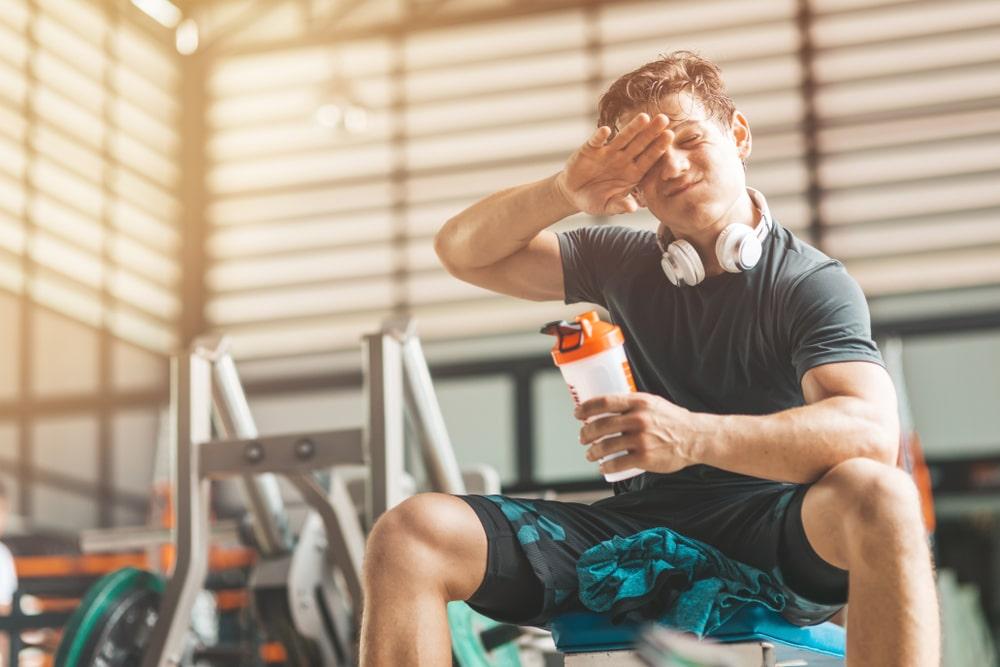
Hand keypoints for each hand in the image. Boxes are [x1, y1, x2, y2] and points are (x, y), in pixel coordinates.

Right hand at [554, 113, 674, 215]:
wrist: (573, 193)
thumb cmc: (594, 201)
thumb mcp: (607, 206)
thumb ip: (619, 206)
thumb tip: (632, 208)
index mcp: (632, 173)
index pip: (648, 159)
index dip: (658, 148)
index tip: (669, 137)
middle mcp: (623, 159)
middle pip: (640, 144)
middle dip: (651, 132)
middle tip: (664, 119)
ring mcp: (607, 153)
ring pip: (622, 138)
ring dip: (632, 128)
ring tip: (643, 118)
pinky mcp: (590, 149)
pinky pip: (596, 141)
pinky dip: (600, 136)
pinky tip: (606, 130)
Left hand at [575, 393, 703, 474]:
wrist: (695, 437)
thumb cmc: (672, 420)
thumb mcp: (652, 403)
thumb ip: (631, 404)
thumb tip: (606, 406)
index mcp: (638, 402)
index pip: (605, 402)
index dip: (586, 408)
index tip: (577, 414)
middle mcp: (638, 419)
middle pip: (601, 425)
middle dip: (586, 433)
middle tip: (582, 437)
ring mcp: (641, 439)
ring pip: (606, 446)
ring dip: (592, 452)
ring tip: (590, 454)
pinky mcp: (645, 458)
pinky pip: (618, 464)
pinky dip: (606, 467)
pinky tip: (603, 468)